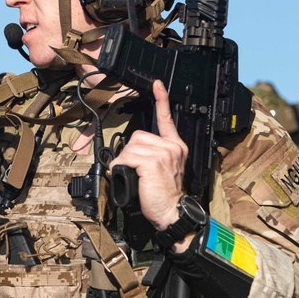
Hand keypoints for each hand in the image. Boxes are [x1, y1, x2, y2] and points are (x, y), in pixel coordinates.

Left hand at [109, 80, 187, 231]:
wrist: (172, 212)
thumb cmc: (164, 196)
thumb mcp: (163, 171)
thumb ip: (154, 155)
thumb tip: (131, 152)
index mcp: (176, 147)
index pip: (167, 119)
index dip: (161, 100)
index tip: (157, 85)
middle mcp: (172, 147)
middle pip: (139, 136)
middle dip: (130, 152)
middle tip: (136, 171)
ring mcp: (164, 153)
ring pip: (131, 147)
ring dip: (125, 162)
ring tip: (134, 177)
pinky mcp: (153, 162)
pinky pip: (128, 157)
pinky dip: (123, 167)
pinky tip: (130, 177)